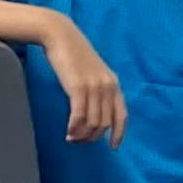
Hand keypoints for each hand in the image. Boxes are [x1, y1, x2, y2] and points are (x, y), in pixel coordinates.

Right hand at [41, 21, 126, 143]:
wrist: (60, 36)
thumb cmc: (72, 53)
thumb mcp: (91, 71)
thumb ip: (97, 86)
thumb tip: (92, 106)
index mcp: (114, 84)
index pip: (122, 115)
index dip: (119, 133)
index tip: (113, 146)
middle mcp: (108, 87)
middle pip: (105, 123)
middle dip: (92, 137)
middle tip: (78, 141)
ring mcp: (94, 87)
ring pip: (93, 122)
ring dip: (81, 134)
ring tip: (71, 137)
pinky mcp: (78, 87)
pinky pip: (80, 115)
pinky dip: (74, 127)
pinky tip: (68, 131)